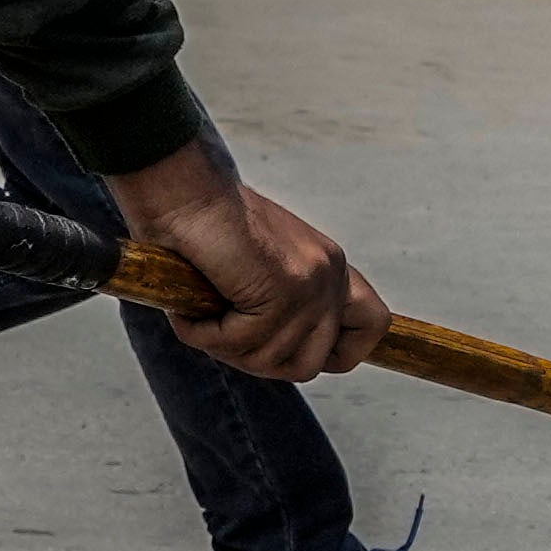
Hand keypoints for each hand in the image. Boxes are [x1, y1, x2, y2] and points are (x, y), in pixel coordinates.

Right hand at [110, 145, 385, 383]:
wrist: (179, 188)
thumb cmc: (196, 221)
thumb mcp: (248, 267)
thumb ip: (270, 302)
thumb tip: (262, 349)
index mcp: (326, 265)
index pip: (371, 324)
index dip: (336, 353)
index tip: (288, 351)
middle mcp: (329, 274)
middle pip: (313, 362)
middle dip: (259, 360)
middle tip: (218, 334)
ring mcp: (312, 282)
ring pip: (277, 360)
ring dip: (227, 347)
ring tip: (198, 314)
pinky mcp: (284, 288)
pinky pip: (245, 342)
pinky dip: (206, 334)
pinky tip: (187, 308)